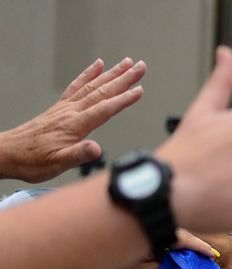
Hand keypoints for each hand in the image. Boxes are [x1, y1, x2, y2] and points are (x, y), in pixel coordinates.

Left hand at [0, 58, 144, 182]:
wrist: (8, 153)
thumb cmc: (33, 161)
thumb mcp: (57, 164)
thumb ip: (78, 155)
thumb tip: (97, 149)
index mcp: (74, 125)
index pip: (104, 109)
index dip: (123, 100)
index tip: (140, 90)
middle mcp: (70, 112)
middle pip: (102, 91)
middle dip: (123, 79)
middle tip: (141, 67)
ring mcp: (65, 107)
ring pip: (93, 86)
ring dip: (111, 74)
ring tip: (127, 63)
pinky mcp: (60, 108)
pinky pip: (77, 86)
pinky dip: (89, 74)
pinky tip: (97, 66)